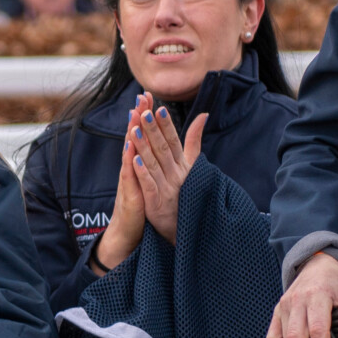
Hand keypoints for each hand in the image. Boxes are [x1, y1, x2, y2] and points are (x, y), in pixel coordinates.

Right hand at [89, 101, 151, 274]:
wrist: (127, 232)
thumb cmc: (140, 206)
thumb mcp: (150, 181)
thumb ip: (153, 162)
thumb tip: (158, 147)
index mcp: (140, 164)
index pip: (143, 135)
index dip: (146, 116)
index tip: (149, 96)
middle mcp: (132, 168)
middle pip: (134, 137)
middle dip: (138, 116)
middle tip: (141, 96)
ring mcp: (129, 179)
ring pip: (129, 152)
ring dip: (132, 133)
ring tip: (135, 114)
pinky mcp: (129, 193)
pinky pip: (129, 174)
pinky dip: (129, 161)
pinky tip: (130, 148)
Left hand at [129, 96, 205, 243]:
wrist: (184, 229)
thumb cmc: (187, 193)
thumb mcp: (192, 166)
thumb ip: (194, 141)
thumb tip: (203, 115)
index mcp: (182, 165)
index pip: (174, 141)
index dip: (167, 125)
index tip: (160, 108)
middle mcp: (176, 174)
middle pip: (163, 148)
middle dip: (154, 130)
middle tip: (145, 111)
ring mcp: (166, 189)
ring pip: (154, 164)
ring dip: (144, 146)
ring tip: (135, 129)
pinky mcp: (156, 203)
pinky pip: (149, 185)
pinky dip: (143, 173)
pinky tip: (134, 160)